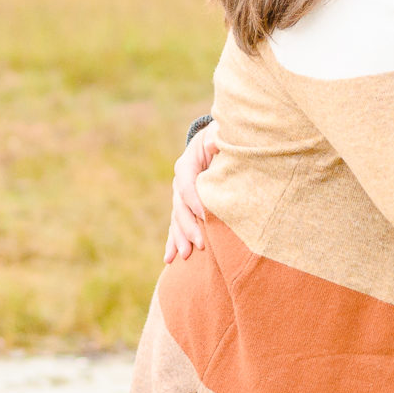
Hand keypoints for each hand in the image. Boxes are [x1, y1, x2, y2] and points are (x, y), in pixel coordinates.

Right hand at [163, 122, 217, 262]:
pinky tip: (170, 259)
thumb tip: (213, 144)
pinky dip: (173, 242)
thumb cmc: (222, 138)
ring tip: (185, 255)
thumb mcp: (220, 133)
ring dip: (180, 238)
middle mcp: (180, 183)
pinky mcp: (186, 209)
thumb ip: (217, 136)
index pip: (187, 185)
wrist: (218, 143)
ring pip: (177, 220)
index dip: (195, 201)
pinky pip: (177, 227)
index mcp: (186, 165)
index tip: (206, 216)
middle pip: (180, 207)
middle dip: (189, 227)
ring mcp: (181, 198)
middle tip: (200, 244)